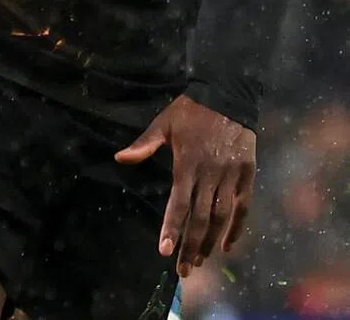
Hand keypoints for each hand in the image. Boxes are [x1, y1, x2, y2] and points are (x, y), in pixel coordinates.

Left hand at [116, 94, 255, 276]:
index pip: (179, 203)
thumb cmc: (190, 111)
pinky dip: (237, 228)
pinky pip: (243, 207)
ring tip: (201, 260)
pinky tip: (228, 245)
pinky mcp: (247, 175)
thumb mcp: (164, 124)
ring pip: (222, 217)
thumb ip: (144, 144)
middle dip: (191, 245)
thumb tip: (119, 158)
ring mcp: (231, 176)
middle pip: (201, 217)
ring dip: (211, 241)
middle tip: (184, 270)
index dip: (172, 228)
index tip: (165, 251)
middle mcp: (210, 174)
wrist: (227, 95)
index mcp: (187, 163)